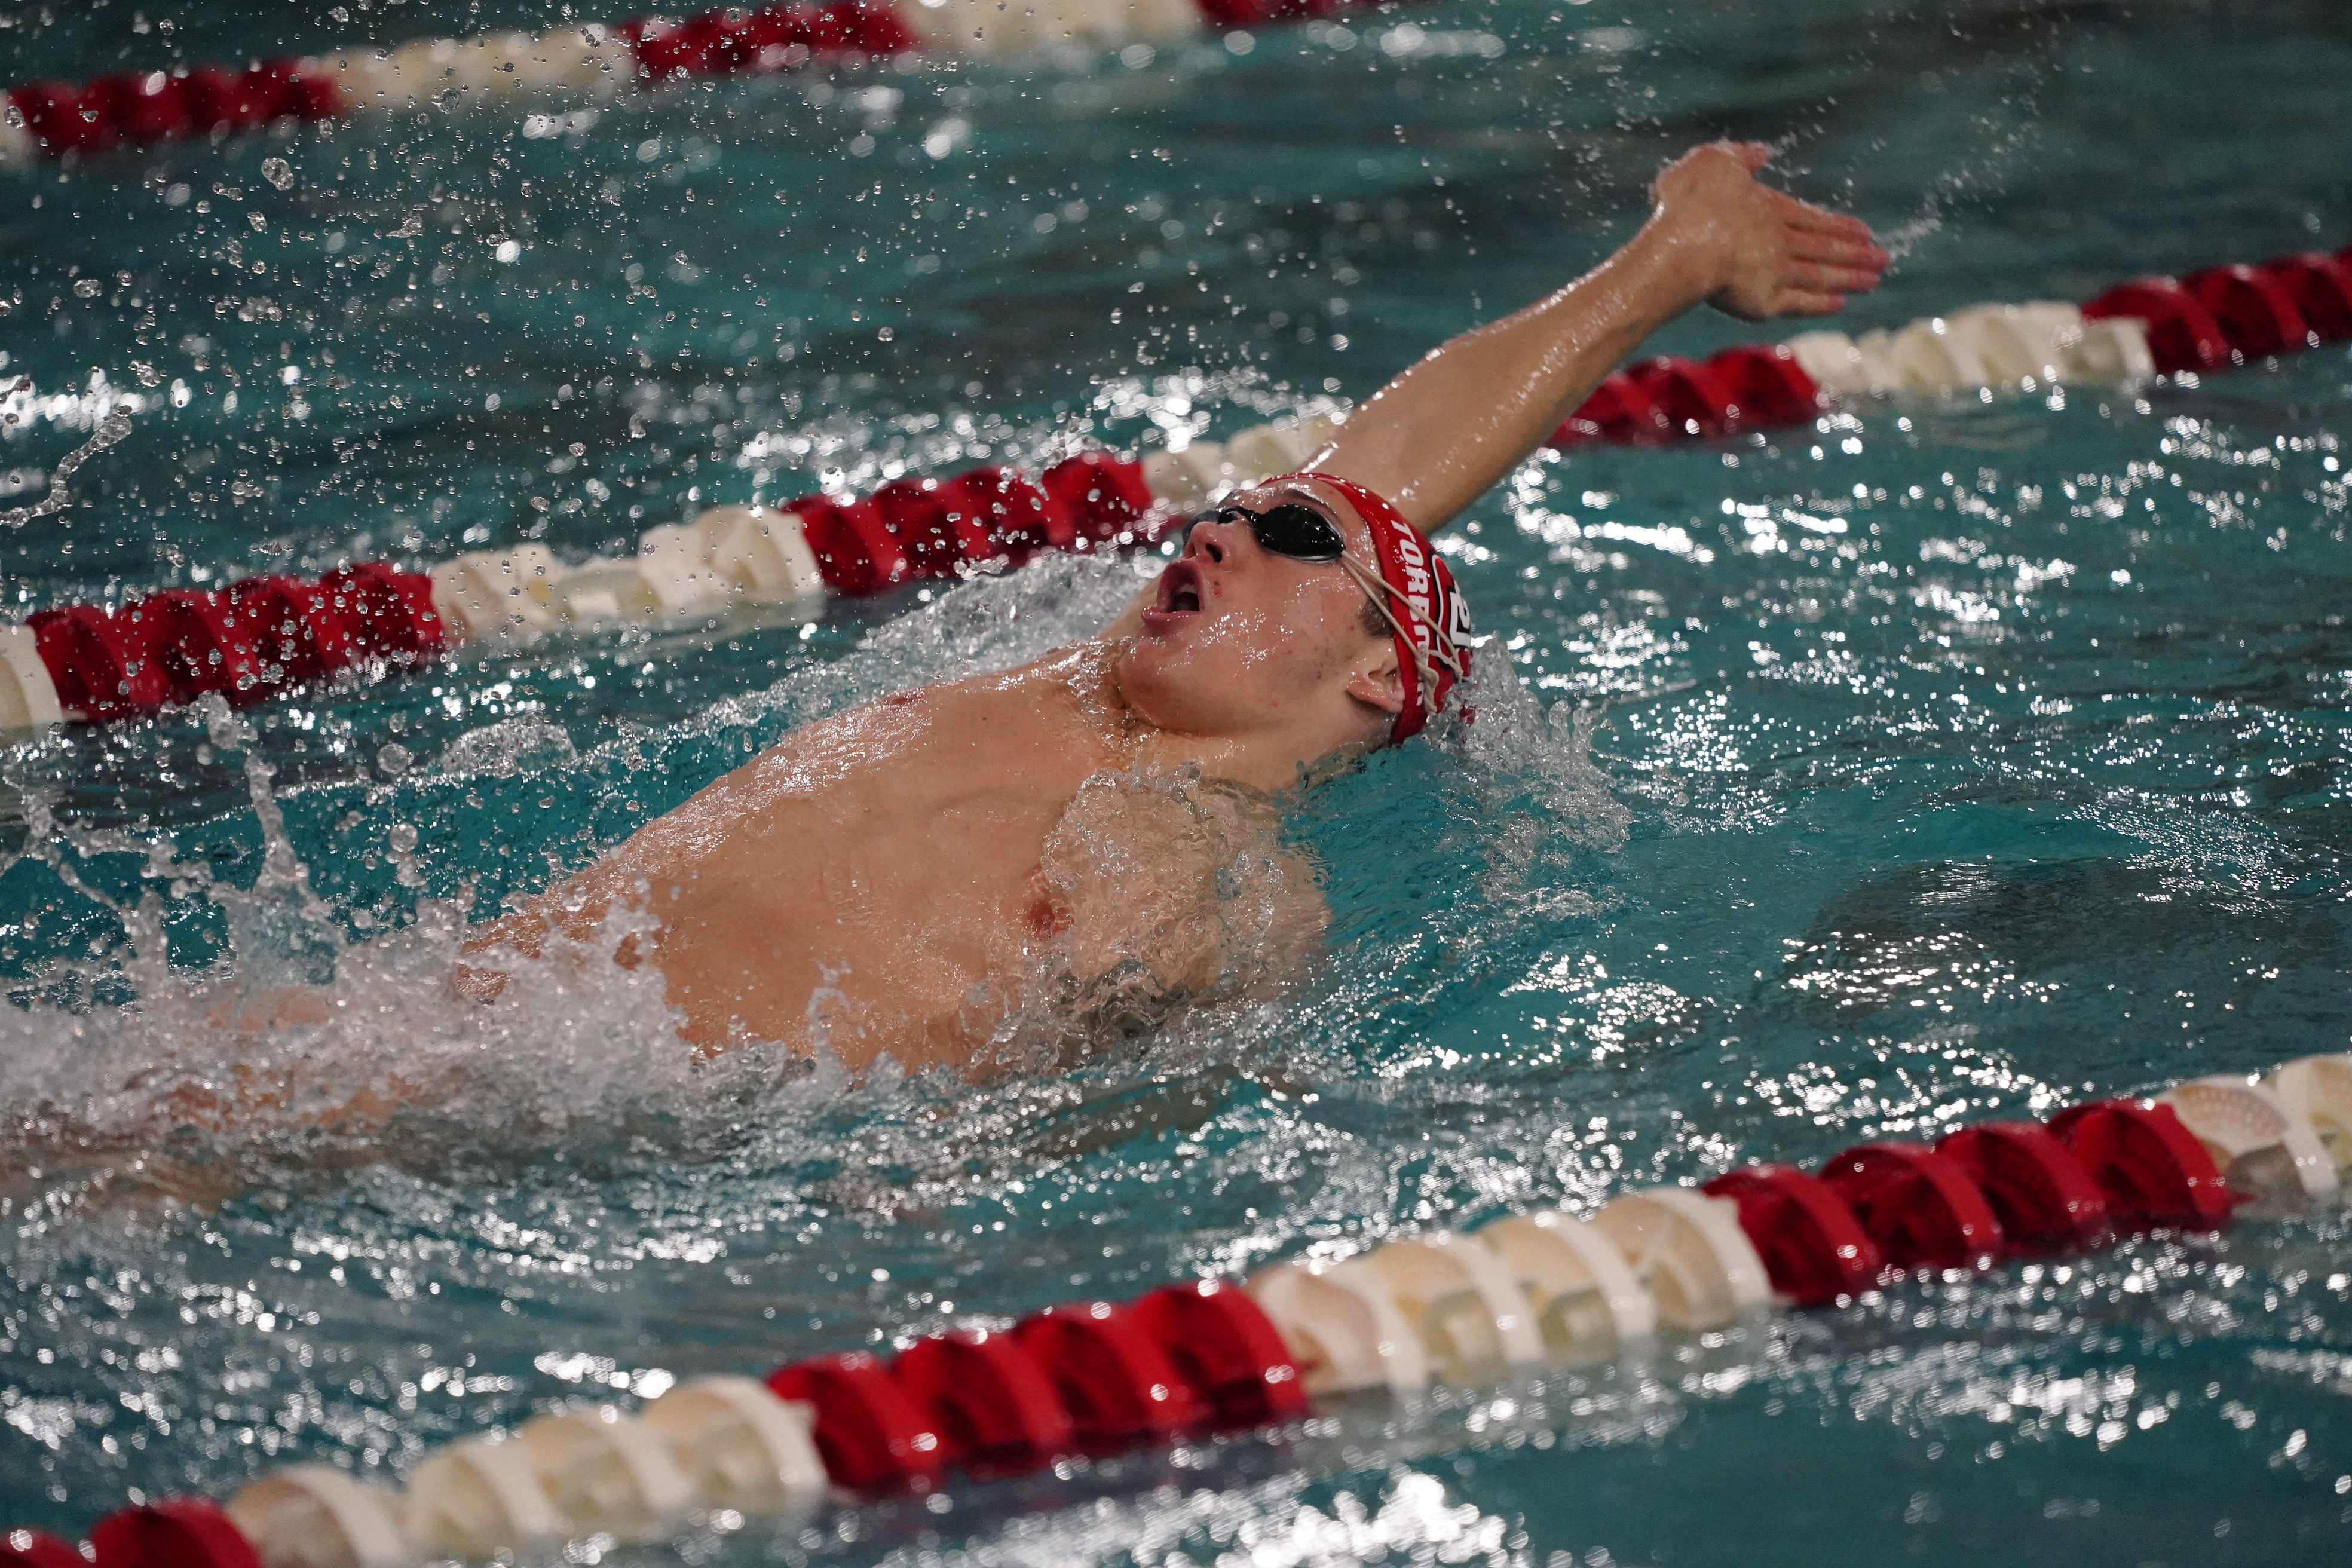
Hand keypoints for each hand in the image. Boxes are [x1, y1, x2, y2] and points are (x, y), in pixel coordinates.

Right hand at [1645, 142, 1887, 319]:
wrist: (1681, 249)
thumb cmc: (1689, 204)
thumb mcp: (1712, 162)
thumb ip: (1740, 156)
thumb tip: (1762, 151)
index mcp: (1768, 208)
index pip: (1812, 218)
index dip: (1839, 226)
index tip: (1864, 232)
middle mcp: (1779, 240)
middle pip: (1824, 247)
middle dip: (1857, 253)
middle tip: (1884, 259)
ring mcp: (1774, 273)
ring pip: (1820, 275)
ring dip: (1849, 278)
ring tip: (1874, 281)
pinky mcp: (1763, 303)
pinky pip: (1799, 304)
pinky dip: (1820, 304)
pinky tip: (1838, 304)